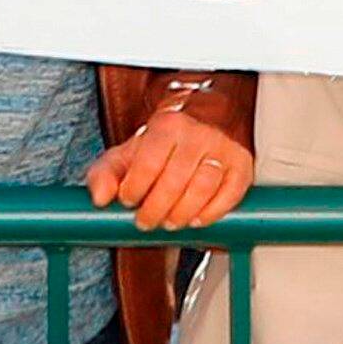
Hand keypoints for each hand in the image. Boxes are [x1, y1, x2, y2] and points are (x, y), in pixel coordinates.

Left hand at [88, 106, 252, 230]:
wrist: (205, 121)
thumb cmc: (164, 143)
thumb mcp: (129, 151)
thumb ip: (106, 173)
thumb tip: (100, 197)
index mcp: (168, 126)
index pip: (148, 164)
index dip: (134, 190)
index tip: (128, 201)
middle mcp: (198, 134)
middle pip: (175, 181)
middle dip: (156, 209)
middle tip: (147, 221)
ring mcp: (223, 150)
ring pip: (203, 189)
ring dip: (182, 214)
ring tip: (170, 222)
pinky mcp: (241, 165)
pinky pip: (230, 195)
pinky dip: (212, 213)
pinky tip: (196, 219)